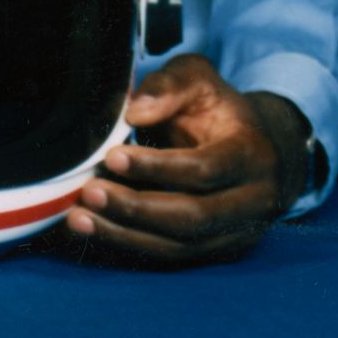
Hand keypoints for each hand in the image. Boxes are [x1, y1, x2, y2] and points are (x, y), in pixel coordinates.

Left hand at [61, 57, 309, 266]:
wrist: (258, 150)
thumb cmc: (217, 110)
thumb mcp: (198, 80)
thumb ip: (169, 86)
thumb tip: (134, 112)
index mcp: (253, 156)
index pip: (206, 169)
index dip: (158, 167)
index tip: (113, 157)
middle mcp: (254, 202)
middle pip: (194, 216)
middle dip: (137, 208)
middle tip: (88, 193)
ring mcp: (239, 233)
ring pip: (182, 246)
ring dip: (126, 235)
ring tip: (78, 218)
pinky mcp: (219, 251)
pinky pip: (173, 256)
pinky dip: (131, 245)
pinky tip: (94, 231)